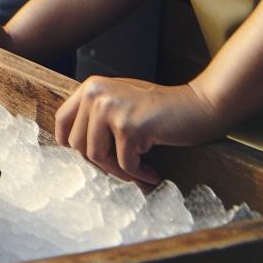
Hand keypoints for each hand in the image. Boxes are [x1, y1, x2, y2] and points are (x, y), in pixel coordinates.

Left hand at [54, 77, 226, 184]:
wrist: (200, 106)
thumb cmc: (162, 110)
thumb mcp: (121, 103)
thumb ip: (96, 117)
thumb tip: (70, 147)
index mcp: (91, 87)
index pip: (62, 122)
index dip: (71, 146)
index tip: (90, 159)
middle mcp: (96, 94)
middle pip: (78, 145)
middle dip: (101, 164)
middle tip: (124, 169)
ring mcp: (111, 108)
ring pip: (97, 157)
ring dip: (119, 172)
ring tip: (138, 173)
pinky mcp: (129, 125)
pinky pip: (124, 164)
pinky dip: (139, 174)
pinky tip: (153, 173)